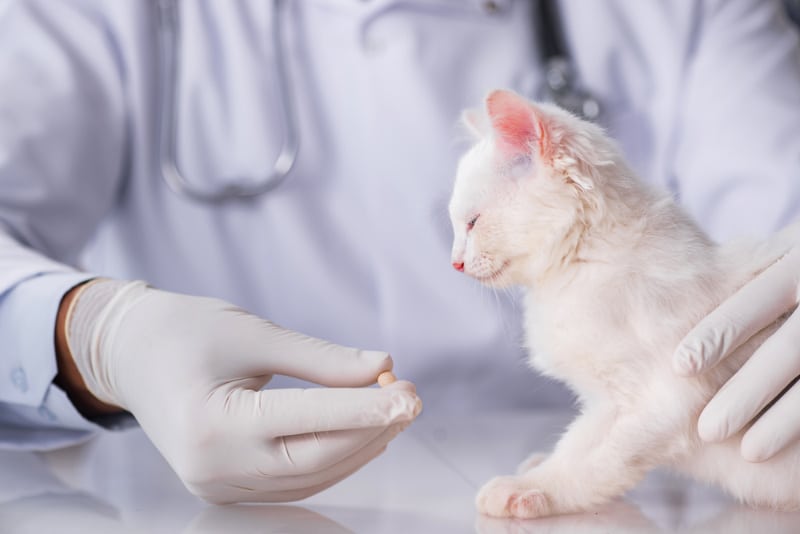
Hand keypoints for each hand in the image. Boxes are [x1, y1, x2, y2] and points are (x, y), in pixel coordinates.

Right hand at [61, 280, 421, 502]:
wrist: (131, 354)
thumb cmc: (187, 332)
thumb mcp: (255, 335)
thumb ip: (321, 359)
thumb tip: (382, 368)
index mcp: (212, 423)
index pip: (308, 421)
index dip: (366, 408)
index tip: (411, 393)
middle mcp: (212, 467)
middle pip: (315, 457)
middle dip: (371, 429)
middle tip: (411, 396)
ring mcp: (216, 485)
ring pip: (310, 475)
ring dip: (359, 446)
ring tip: (394, 410)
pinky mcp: (225, 488)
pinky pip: (293, 481)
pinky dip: (332, 459)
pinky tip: (361, 434)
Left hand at [673, 221, 799, 461]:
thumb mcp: (786, 254)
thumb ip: (754, 270)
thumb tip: (679, 328)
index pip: (765, 294)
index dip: (723, 329)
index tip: (680, 365)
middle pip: (792, 347)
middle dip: (749, 388)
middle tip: (706, 428)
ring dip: (787, 418)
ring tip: (748, 450)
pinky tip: (788, 452)